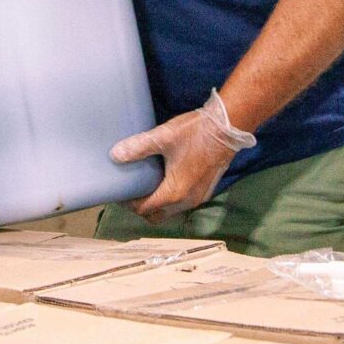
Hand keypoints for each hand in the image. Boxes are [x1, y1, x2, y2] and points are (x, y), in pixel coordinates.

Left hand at [111, 89, 256, 220]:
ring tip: (146, 186)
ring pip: (170, 211)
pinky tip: (165, 181)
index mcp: (173, 193)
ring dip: (156, 204)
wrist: (228, 128)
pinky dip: (170, 200)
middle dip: (141, 208)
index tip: (119, 192)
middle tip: (131, 191)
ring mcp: (198, 198)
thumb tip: (115, 155)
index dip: (128, 203)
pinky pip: (182, 204)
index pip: (144, 209)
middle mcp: (186, 202)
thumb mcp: (163, 137)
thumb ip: (138, 147)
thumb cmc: (195, 133)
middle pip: (156, 216)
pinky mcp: (205, 191)